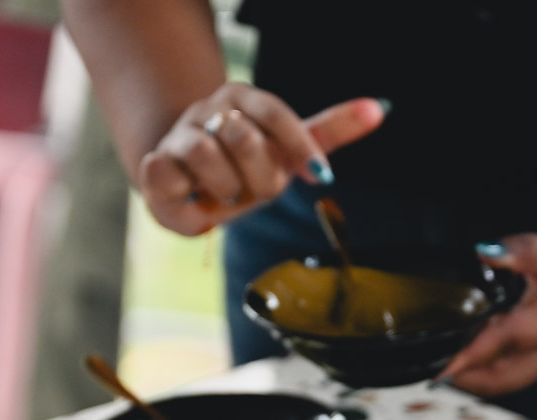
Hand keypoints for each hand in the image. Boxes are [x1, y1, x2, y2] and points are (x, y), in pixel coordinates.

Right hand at [140, 84, 385, 235]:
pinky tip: (193, 197)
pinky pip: (172, 176)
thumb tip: (381, 108)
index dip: (302, 149)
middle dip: (259, 181)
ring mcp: (182, 133)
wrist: (186, 187)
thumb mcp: (287, 153)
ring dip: (224, 191)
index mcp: (247, 102)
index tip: (321, 178)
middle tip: (252, 192)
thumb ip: (329, 132)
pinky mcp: (155, 162)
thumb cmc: (243, 171)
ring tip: (222, 195)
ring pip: (207, 157)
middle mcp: (213, 110)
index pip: (278, 116)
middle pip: (246, 141)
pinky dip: (189, 199)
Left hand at [441, 229, 536, 396]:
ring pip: (504, 378)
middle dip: (464, 377)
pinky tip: (472, 346)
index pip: (506, 342)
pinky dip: (487, 363)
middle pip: (501, 378)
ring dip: (473, 372)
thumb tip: (487, 253)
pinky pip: (511, 369)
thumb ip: (524, 250)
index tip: (441, 366)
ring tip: (445, 357)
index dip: (470, 355)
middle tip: (432, 367)